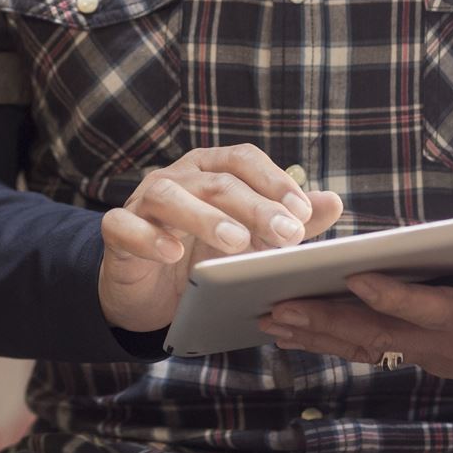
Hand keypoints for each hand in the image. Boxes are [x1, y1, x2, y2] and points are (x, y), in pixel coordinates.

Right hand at [98, 143, 344, 335]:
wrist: (148, 291)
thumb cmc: (202, 256)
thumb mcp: (251, 242)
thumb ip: (289, 222)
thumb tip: (334, 201)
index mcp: (210, 171)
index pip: (243, 160)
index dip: (274, 182)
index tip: (303, 214)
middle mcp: (177, 178)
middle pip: (216, 180)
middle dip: (255, 206)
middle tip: (287, 235)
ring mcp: (143, 203)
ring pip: (169, 194)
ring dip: (205, 216)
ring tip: (236, 241)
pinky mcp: (117, 232)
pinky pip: (124, 226)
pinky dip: (147, 237)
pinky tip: (172, 253)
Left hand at [258, 234, 452, 402]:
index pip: (435, 309)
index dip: (396, 296)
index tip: (356, 277)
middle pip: (380, 333)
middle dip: (326, 320)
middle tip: (274, 307)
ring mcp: (436, 353)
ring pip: (367, 345)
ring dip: (316, 333)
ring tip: (265, 320)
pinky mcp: (428, 354)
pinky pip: (372, 348)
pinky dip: (331, 338)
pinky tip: (294, 329)